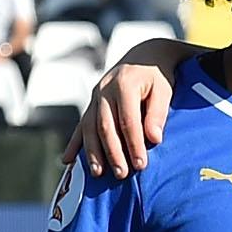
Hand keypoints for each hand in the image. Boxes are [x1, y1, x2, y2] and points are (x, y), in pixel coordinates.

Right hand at [74, 58, 177, 176]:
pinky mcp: (91, 104)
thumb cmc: (157, 78)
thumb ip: (158, 113)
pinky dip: (74, 144)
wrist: (143, 58)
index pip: (128, 120)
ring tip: (98, 173)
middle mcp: (104, 90)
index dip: (133, 144)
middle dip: (113, 152)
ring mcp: (95, 97)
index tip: (141, 164)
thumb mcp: (165, 91)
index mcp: (124, 85)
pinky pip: (80, 125)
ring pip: (89, 127)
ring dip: (93, 152)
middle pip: (106, 126)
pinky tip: (67, 161)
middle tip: (122, 174)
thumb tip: (154, 139)